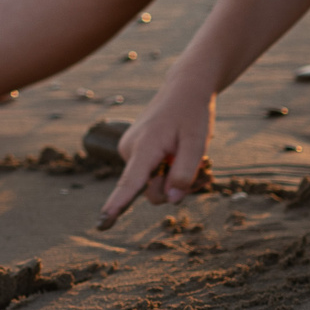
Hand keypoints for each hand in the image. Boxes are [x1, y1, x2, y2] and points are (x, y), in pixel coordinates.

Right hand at [95, 82, 214, 229]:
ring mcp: (130, 150)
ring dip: (176, 178)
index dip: (118, 205)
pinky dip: (170, 170)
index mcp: (145, 146)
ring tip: (199, 160)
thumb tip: (171, 200)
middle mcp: (130, 150)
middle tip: (205, 170)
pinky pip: (151, 173)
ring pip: (152, 183)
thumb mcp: (197, 143)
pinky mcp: (134, 151)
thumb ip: (184, 173)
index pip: (130, 183)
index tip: (103, 221)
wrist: (184, 88)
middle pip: (151, 191)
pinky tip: (183, 155)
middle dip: (177, 188)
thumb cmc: (192, 114)